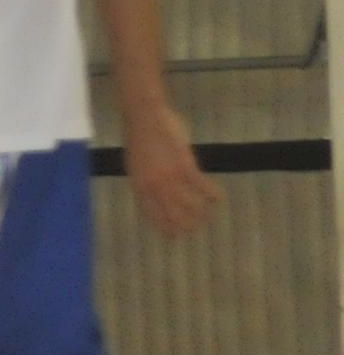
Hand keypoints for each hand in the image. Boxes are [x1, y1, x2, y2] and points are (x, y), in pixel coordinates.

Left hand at [125, 107, 216, 237]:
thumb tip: (154, 190)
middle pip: (171, 214)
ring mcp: (169, 178)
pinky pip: (202, 187)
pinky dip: (212, 194)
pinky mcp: (184, 168)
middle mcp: (153, 186)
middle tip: (194, 232)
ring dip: (200, 214)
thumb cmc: (140, 136)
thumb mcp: (136, 163)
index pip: (152, 213)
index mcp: (138, 185)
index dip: (163, 226)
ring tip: (208, 218)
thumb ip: (145, 178)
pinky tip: (219, 198)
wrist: (143, 117)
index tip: (172, 237)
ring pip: (189, 205)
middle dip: (184, 226)